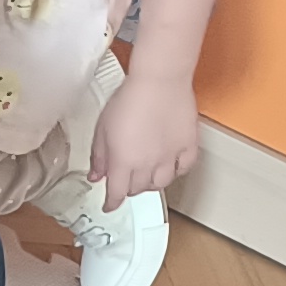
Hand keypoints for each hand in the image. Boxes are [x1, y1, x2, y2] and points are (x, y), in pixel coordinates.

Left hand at [90, 65, 201, 205]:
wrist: (159, 80)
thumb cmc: (129, 98)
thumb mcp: (102, 128)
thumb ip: (98, 156)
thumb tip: (96, 176)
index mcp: (124, 161)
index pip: (117, 193)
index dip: (111, 202)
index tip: (109, 205)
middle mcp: (148, 164)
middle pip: (138, 189)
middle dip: (129, 187)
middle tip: (126, 178)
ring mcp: (170, 155)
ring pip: (161, 183)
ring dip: (151, 182)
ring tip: (147, 173)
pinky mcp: (188, 144)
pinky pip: (185, 168)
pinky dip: (177, 171)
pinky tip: (171, 165)